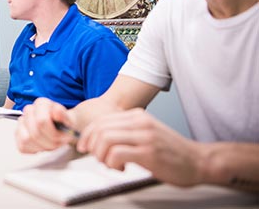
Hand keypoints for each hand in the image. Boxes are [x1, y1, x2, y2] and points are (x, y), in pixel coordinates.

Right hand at [15, 98, 76, 153]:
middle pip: (35, 133)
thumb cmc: (64, 123)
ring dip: (42, 146)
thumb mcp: (70, 119)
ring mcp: (21, 121)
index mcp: (41, 103)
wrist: (61, 127)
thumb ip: (64, 115)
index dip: (53, 133)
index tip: (63, 136)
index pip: (42, 121)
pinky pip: (22, 146)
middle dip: (49, 142)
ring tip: (51, 143)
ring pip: (26, 139)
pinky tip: (42, 145)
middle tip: (59, 142)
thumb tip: (57, 112)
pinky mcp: (18, 134)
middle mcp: (29, 110)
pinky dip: (34, 149)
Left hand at [78, 108, 203, 186]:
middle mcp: (140, 122)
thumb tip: (98, 139)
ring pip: (106, 139)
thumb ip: (125, 132)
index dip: (87, 134)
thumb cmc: (170, 152)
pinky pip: (116, 154)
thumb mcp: (146, 133)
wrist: (199, 161)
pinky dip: (112, 163)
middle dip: (91, 145)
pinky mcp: (148, 152)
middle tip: (96, 158)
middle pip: (100, 128)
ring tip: (110, 164)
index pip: (101, 120)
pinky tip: (122, 168)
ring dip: (101, 155)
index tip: (84, 146)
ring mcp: (145, 136)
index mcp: (137, 115)